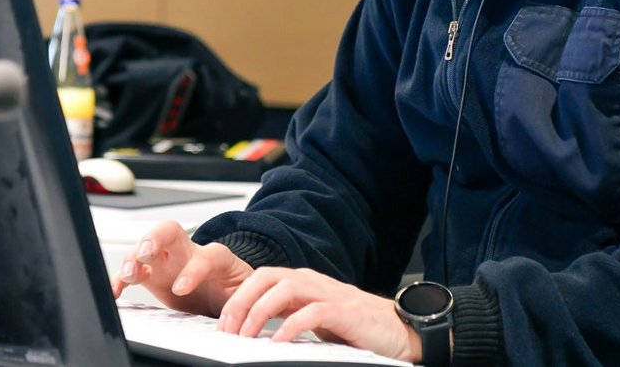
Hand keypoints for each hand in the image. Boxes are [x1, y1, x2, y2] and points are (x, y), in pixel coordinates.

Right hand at [111, 220, 253, 316]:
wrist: (224, 291)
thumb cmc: (234, 287)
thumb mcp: (245, 290)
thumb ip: (244, 293)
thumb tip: (245, 305)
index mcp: (215, 257)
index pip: (204, 255)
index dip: (192, 270)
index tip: (182, 288)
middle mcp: (187, 253)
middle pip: (169, 232)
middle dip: (154, 239)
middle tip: (145, 255)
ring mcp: (167, 261)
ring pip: (145, 248)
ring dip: (133, 258)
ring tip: (128, 274)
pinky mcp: (153, 276)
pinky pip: (134, 272)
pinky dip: (121, 279)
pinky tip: (116, 290)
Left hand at [218, 266, 421, 362]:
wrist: (398, 329)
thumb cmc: (356, 325)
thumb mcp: (314, 319)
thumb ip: (288, 315)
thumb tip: (253, 329)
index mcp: (303, 283)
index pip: (261, 279)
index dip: (237, 298)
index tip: (222, 324)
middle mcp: (313, 282)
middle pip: (266, 277)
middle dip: (241, 301)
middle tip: (226, 328)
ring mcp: (329, 294)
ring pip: (285, 288)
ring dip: (260, 310)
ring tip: (246, 335)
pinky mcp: (345, 311)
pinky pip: (313, 312)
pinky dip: (292, 325)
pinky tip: (279, 341)